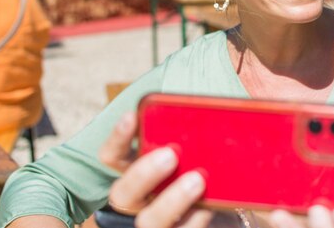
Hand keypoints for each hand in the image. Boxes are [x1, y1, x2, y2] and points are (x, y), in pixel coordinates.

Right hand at [100, 112, 212, 227]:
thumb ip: (189, 143)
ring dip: (172, 200)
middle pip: (123, 193)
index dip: (118, 139)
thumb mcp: (192, 156)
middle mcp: (139, 201)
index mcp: (137, 174)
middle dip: (144, 173)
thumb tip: (205, 117)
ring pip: (150, 220)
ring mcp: (156, 222)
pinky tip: (209, 207)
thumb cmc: (202, 176)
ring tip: (198, 180)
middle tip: (170, 155)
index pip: (113, 157)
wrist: (220, 209)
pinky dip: (196, 220)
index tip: (131, 116)